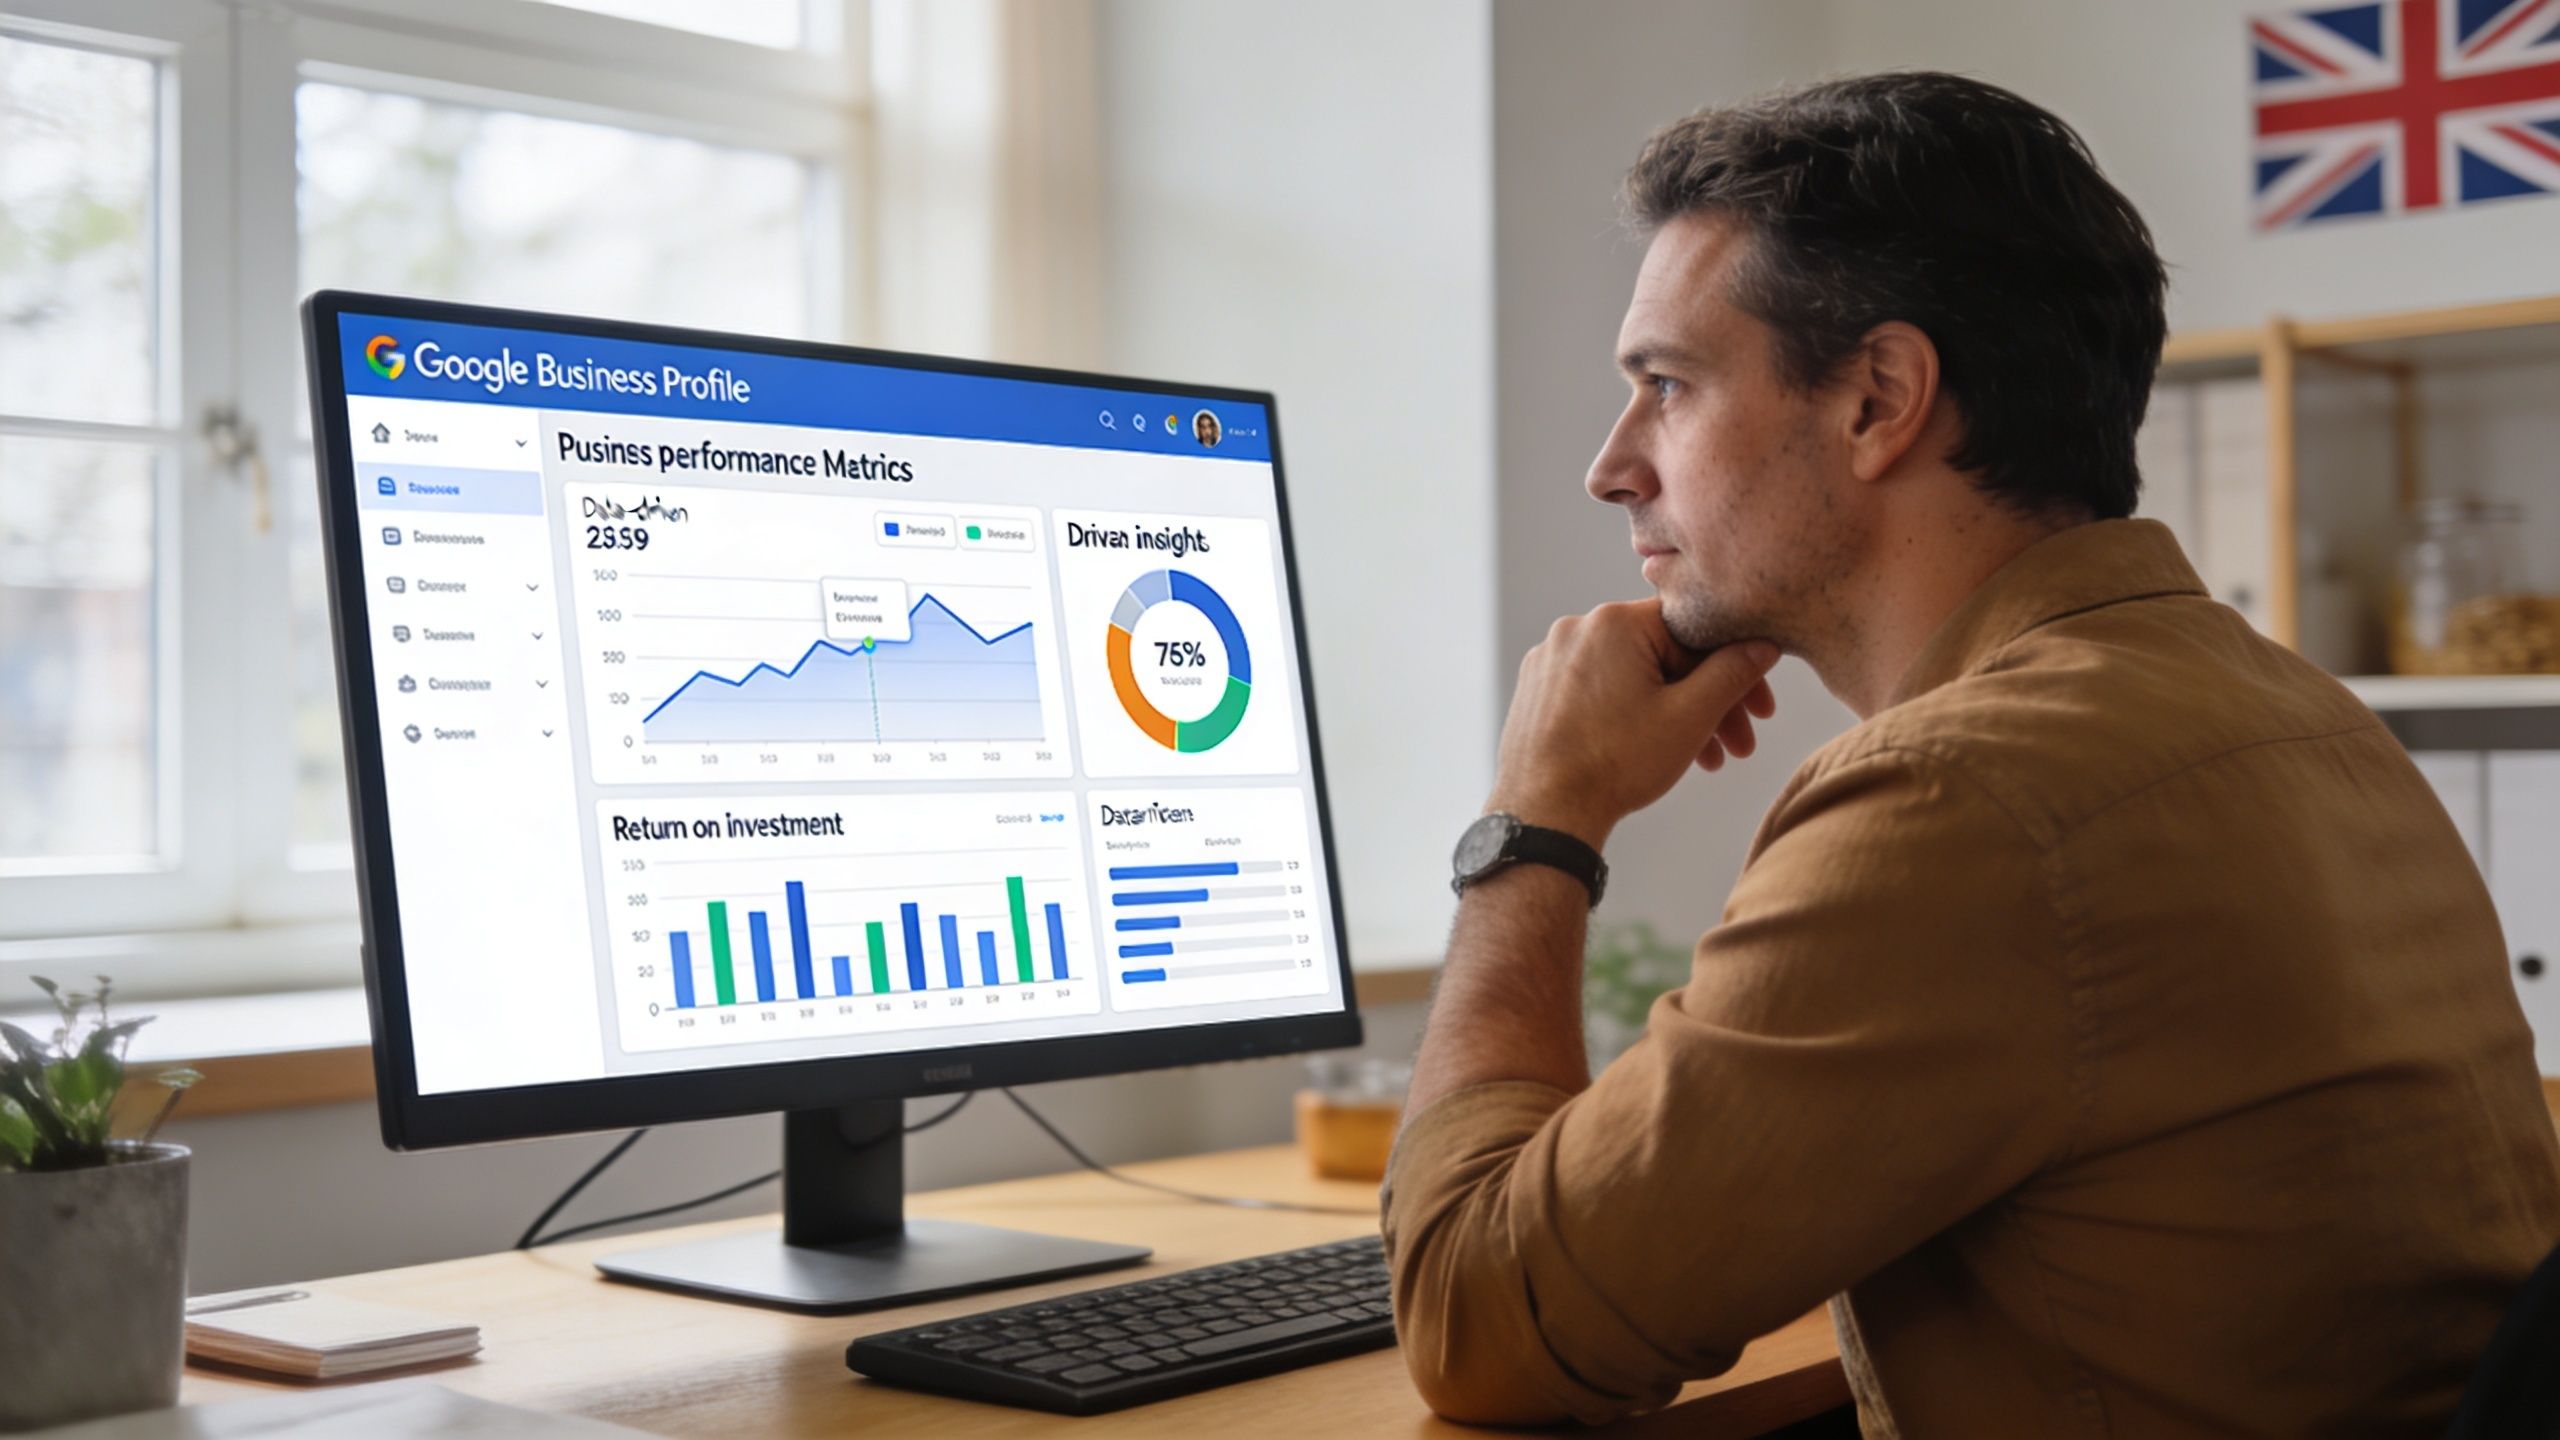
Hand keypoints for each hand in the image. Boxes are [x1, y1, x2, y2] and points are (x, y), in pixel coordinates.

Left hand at [1486, 600, 1779, 846]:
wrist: (1544, 812)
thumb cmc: (1615, 764)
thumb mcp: (1690, 716)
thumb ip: (1733, 672)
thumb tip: (1763, 645)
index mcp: (1614, 622)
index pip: (1694, 631)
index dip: (1735, 669)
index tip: (1758, 710)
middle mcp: (1577, 629)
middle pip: (1664, 656)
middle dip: (1708, 701)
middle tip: (1740, 745)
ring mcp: (1552, 659)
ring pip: (1634, 676)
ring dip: (1675, 714)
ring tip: (1706, 760)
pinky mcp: (1539, 688)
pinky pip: (1601, 690)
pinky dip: (1633, 714)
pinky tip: (1657, 751)